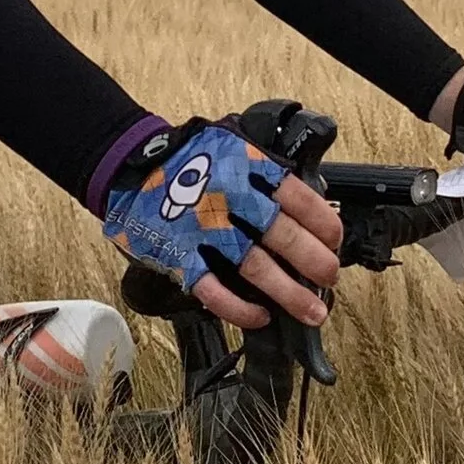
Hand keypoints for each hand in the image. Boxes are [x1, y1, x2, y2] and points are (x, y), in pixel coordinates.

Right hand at [104, 122, 342, 331]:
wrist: (129, 165)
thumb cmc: (188, 159)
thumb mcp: (233, 147)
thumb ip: (265, 173)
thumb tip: (308, 207)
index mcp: (246, 167)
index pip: (298, 197)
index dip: (323, 225)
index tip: (335, 243)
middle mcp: (228, 197)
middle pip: (282, 235)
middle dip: (314, 262)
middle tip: (329, 278)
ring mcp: (203, 229)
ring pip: (255, 267)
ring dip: (289, 294)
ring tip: (313, 312)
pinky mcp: (179, 256)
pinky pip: (214, 290)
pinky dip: (240, 308)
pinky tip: (261, 316)